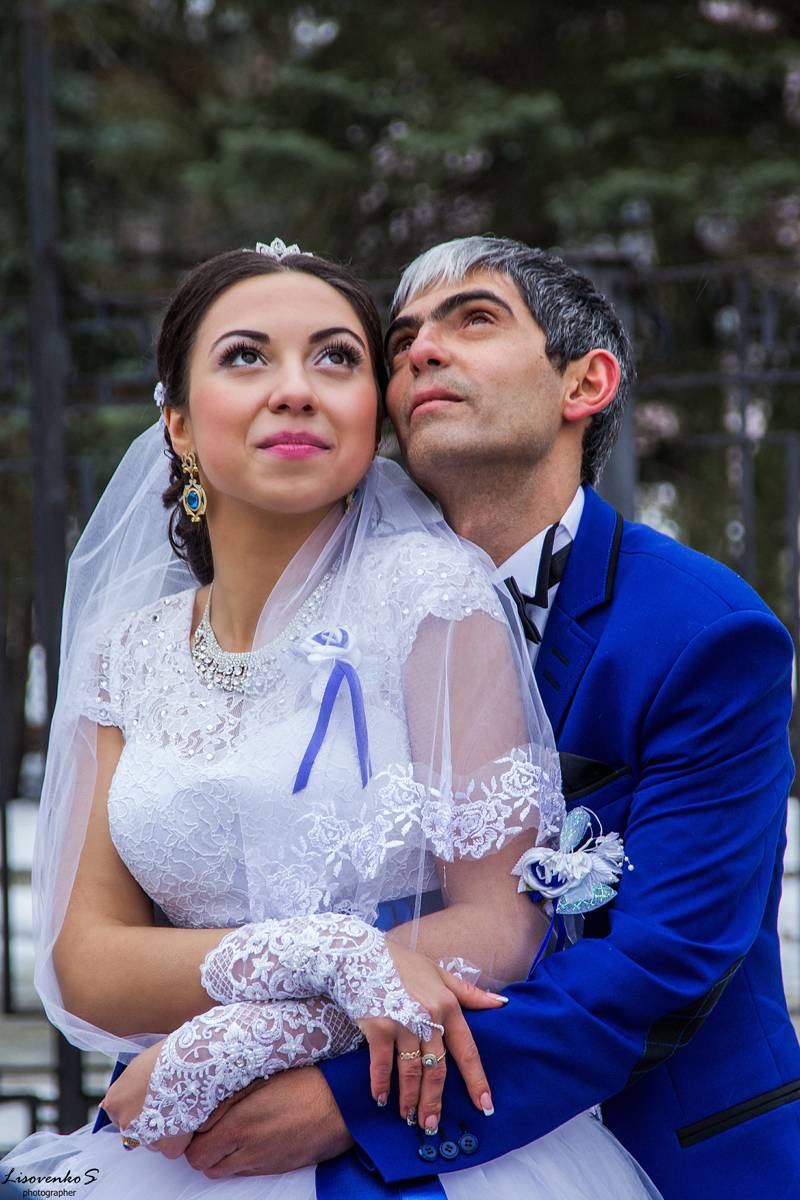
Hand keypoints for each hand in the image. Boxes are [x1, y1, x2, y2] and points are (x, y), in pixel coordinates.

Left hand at [101, 1040, 191, 1158]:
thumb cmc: (167, 1057)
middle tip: (166, 1104)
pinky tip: (187, 1117)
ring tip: (179, 1108)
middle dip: (147, 1122)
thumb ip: (129, 1086)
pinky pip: (172, 1148)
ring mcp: (145, 1137)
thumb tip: (130, 1095)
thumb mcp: (139, 1067)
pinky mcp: (168, 1147)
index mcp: (114, 1102)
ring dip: (163, 1131)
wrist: (190, 1063)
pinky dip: (179, 1138)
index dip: (135, 1108)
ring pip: (153, 1140)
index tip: (147, 1102)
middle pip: (134, 1131)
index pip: (117, 1115)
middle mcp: (125, 1123)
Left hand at [184, 1066, 352, 1176]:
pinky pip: (248, 1170)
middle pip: (206, 1166)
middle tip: (211, 1126)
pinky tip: (254, 1135)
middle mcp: (248, 1152)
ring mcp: (264, 1163)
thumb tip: (203, 1112)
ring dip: (221, 1156)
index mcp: (239, 1128)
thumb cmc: (303, 1083)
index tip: (197, 1121)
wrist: (341, 1105)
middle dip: (203, 1149)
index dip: (191, 1139)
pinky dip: (242, 1159)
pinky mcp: (279, 1167)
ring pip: (226, 1172)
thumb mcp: (261, 1080)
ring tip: (232, 1130)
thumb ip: (228, 1100)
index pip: (195, 1153)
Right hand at [361, 940, 502, 1133]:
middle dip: (435, 1101)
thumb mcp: (438, 972)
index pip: (466, 1050)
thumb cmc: (401, 963)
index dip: (476, 1080)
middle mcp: (428, 1016)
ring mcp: (402, 1022)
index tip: (484, 1104)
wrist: (359, 952)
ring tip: (409, 1117)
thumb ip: (469, 992)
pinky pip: (382, 1065)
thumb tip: (502, 1003)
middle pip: (437, 1069)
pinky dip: (381, 1085)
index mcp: (447, 1004)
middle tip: (433, 1124)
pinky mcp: (377, 1027)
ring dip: (410, 1099)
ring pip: (411, 1072)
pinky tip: (382, 1099)